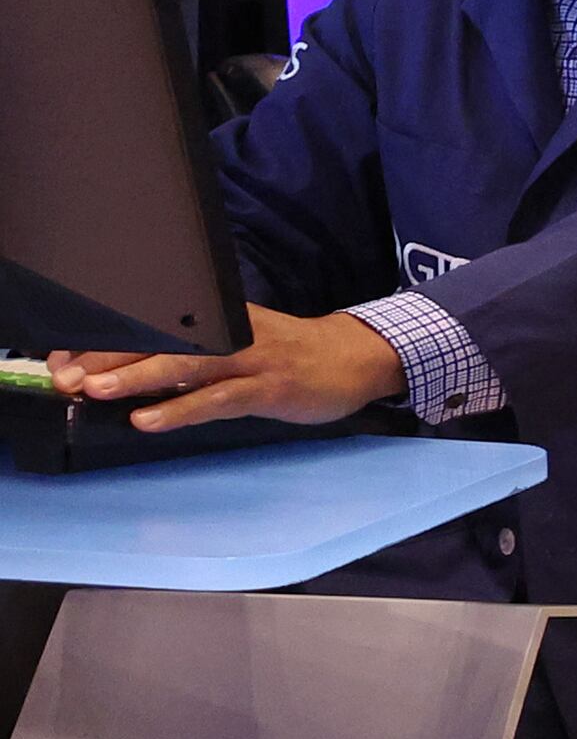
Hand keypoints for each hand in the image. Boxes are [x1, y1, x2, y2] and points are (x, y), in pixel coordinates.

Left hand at [49, 309, 404, 429]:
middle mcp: (227, 332)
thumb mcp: (235, 343)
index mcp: (213, 317)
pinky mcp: (270, 388)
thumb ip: (188, 355)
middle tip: (66, 374)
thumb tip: (128, 373)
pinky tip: (150, 421)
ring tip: (96, 390)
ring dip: (138, 378)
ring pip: (186, 366)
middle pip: (160, 340)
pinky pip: (217, 400)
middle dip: (109, 357)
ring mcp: (251, 359)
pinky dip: (181, 410)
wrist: (352, 358)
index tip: (62, 357)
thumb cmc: (287, 354)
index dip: (103, 341)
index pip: (149, 324)